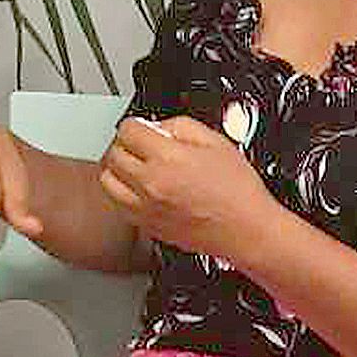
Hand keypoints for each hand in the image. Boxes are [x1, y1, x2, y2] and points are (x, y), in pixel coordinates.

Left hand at [98, 116, 276, 261]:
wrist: (247, 232)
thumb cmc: (239, 193)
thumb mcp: (217, 141)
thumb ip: (180, 126)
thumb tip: (158, 126)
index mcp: (167, 158)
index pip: (127, 130)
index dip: (137, 125)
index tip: (144, 129)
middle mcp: (151, 184)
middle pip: (114, 153)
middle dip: (126, 145)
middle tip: (140, 146)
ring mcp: (146, 208)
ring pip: (108, 181)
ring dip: (118, 170)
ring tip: (134, 167)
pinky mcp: (148, 227)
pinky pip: (119, 205)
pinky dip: (123, 194)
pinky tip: (140, 190)